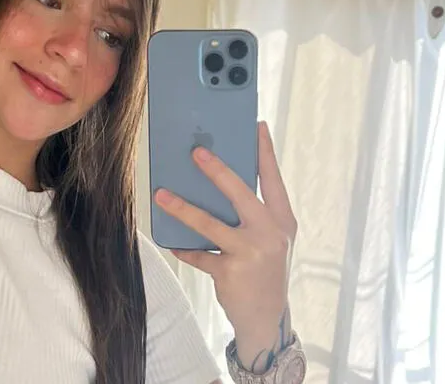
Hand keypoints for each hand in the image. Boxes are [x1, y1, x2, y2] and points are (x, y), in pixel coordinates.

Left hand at [153, 121, 296, 371]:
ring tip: (161, 195)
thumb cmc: (266, 270)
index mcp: (283, 220)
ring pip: (210, 224)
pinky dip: (184, 248)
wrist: (268, 318)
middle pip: (240, 194)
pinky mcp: (231, 272)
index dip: (265, 152)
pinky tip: (172, 242)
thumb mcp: (272, 239)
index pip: (273, 179)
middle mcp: (270, 233)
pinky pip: (199, 255)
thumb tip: (221, 183)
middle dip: (217, 171)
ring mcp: (251, 253)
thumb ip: (255, 214)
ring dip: (182, 208)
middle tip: (196, 152)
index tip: (256, 126)